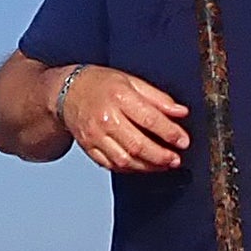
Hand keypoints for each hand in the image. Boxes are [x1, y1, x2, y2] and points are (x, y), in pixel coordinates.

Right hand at [58, 64, 189, 173]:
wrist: (67, 91)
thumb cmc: (100, 84)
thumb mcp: (131, 81)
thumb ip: (158, 98)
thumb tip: (181, 112)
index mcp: (119, 98)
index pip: (150, 119)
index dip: (170, 133)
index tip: (183, 141)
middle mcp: (106, 119)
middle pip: (138, 145)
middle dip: (161, 156)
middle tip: (176, 159)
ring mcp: (95, 136)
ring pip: (125, 160)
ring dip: (148, 166)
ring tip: (163, 165)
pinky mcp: (89, 148)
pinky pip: (112, 165)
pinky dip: (130, 169)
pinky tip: (142, 166)